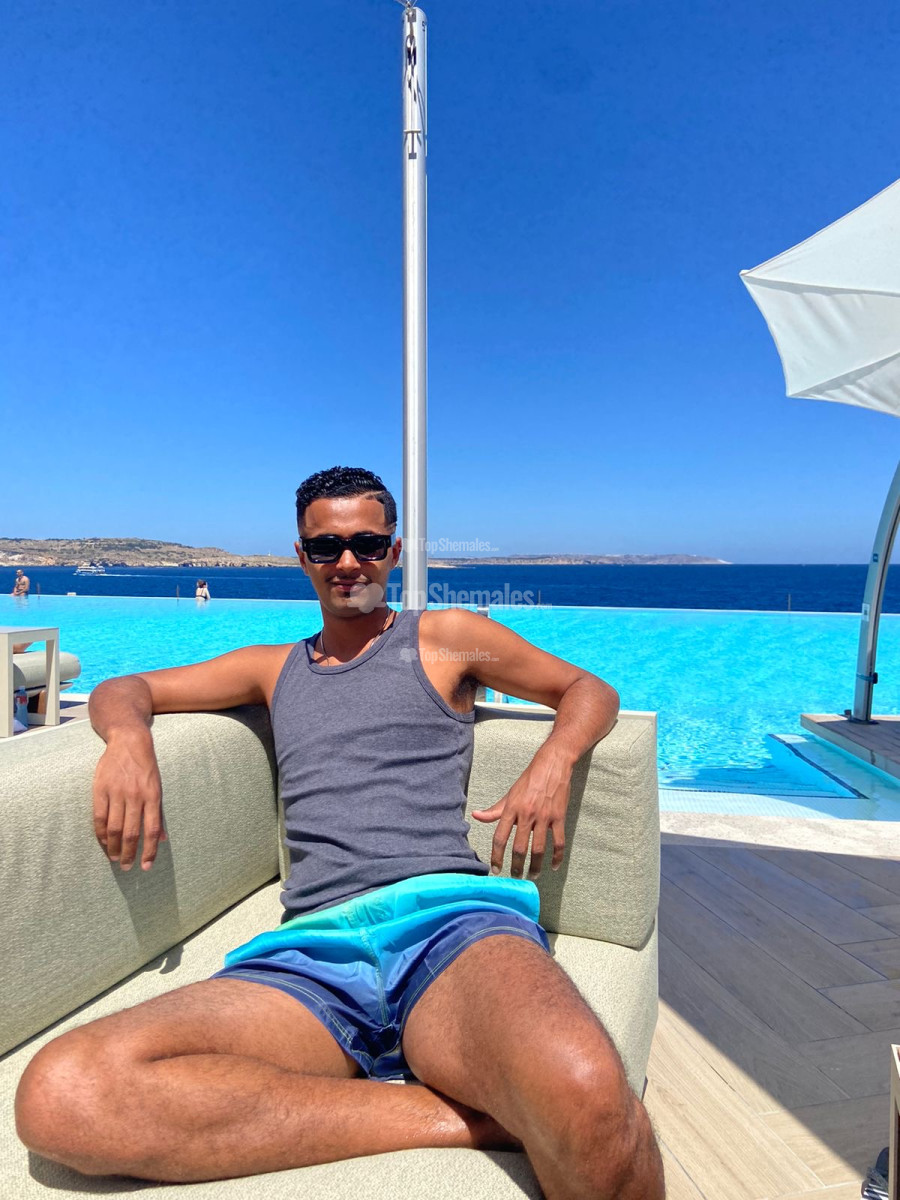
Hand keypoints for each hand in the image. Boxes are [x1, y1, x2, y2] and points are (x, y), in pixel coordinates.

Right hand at [92, 731, 166, 870]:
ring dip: (113, 847)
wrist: (129, 741)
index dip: (149, 851)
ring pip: (114, 828)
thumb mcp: (158, 787)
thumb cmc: (146, 767)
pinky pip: (99, 817)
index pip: (151, 830)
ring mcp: (117, 792)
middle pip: (131, 833)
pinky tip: (103, 842)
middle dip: (129, 854)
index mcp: (153, 796)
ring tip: (114, 858)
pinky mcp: (101, 789)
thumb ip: (158, 813)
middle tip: (126, 867)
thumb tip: (162, 839)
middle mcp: (136, 796)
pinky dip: (101, 833)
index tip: (146, 867)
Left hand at [470, 749, 569, 879]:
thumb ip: (494, 810)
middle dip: (516, 866)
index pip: (500, 837)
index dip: (496, 856)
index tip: (495, 869)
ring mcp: (544, 817)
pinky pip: (558, 842)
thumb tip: (476, 815)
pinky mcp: (559, 817)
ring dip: (535, 866)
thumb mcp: (509, 794)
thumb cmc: (529, 780)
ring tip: (532, 875)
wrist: (552, 765)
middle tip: (515, 877)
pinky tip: (554, 866)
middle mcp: (526, 814)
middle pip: (519, 847)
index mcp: (511, 808)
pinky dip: (557, 857)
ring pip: (539, 848)